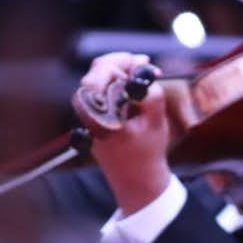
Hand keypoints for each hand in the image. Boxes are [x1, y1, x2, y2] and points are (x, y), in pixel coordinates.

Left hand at [78, 53, 171, 214]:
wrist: (135, 180)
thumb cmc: (145, 155)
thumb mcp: (156, 124)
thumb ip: (151, 96)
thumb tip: (144, 71)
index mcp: (100, 112)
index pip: (103, 73)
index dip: (124, 63)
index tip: (143, 62)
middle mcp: (88, 111)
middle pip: (97, 71)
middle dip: (121, 63)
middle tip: (142, 63)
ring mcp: (87, 113)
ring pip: (98, 79)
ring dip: (119, 72)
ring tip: (139, 71)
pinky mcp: (92, 116)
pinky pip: (100, 91)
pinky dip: (116, 83)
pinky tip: (132, 85)